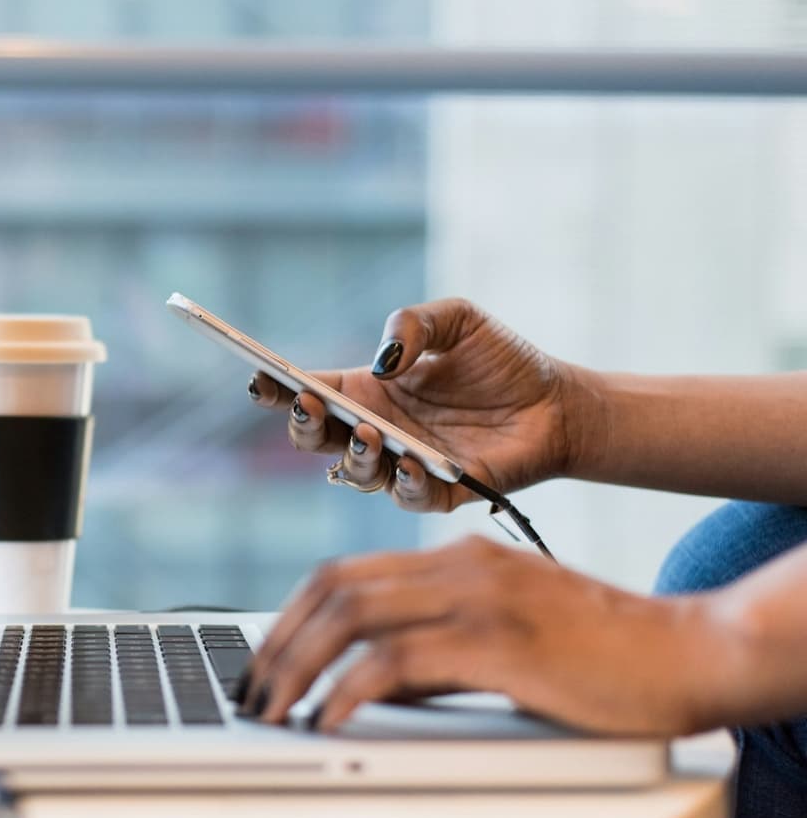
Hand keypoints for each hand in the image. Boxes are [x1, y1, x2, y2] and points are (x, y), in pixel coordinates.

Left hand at [237, 535, 728, 736]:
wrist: (690, 652)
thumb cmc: (601, 656)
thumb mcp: (501, 641)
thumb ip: (435, 652)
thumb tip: (365, 686)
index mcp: (457, 558)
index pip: (342, 575)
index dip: (289, 619)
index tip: (262, 662)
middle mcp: (459, 566)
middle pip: (332, 589)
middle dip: (277, 644)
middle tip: (250, 693)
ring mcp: (478, 597)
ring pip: (352, 616)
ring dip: (298, 666)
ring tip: (272, 711)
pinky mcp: (498, 640)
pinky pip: (396, 660)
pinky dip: (350, 690)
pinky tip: (330, 719)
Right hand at [249, 298, 583, 511]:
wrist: (558, 403)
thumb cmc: (502, 361)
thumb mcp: (457, 320)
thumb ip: (413, 324)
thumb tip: (383, 361)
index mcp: (368, 391)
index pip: (309, 392)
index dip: (278, 389)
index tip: (260, 379)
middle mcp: (377, 431)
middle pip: (317, 439)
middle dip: (302, 425)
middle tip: (309, 406)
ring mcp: (404, 464)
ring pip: (355, 474)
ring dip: (354, 456)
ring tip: (369, 432)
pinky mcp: (441, 493)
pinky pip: (409, 497)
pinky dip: (406, 483)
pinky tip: (413, 463)